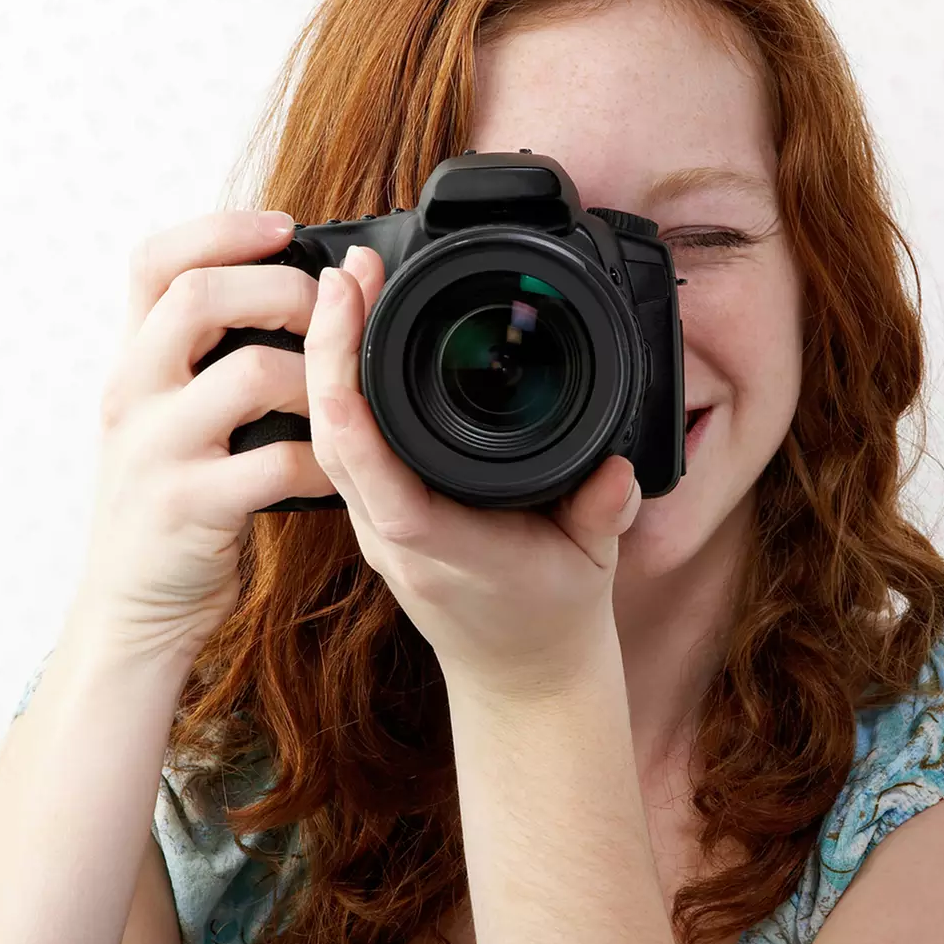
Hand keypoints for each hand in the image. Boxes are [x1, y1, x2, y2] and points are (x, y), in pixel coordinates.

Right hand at [68, 209, 338, 663]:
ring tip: (341, 401)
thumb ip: (206, 360)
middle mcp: (132, 394)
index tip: (284, 226)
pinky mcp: (187, 505)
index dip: (219, 228)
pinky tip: (341, 472)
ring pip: (249, 373)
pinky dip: (325, 461)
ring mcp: (155, 449)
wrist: (132, 607)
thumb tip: (294, 295)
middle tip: (330, 312)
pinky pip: (277, 462)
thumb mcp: (170, 417)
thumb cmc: (172, 503)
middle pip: (199, 295)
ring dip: (318, 379)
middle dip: (282, 290)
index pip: (154, 260)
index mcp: (133, 362)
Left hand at [306, 244, 640, 698]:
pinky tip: (351, 335)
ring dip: (328, 357)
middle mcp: (393, 534)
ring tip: (348, 284)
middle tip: (349, 270)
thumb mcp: (593, 564)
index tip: (354, 313)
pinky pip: (342, 444)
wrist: (521, 673)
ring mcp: (376, 525)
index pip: (374, 469)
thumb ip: (603, 512)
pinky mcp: (375, 513)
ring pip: (327, 436)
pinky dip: (339, 384)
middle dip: (330, 346)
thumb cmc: (553, 615)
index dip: (349, 394)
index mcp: (439, 546)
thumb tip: (616, 466)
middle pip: (333, 435)